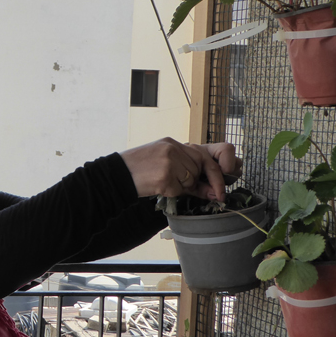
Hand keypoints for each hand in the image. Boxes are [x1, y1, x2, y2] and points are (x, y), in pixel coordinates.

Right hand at [119, 139, 241, 201]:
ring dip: (181, 187)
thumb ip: (187, 172)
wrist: (115, 175)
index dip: (216, 171)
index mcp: (172, 143)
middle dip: (199, 181)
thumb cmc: (138, 171)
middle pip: (201, 167)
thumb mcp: (163, 164)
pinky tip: (156, 186)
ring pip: (191, 180)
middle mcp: (172, 148)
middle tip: (187, 187)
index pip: (203, 154)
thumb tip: (214, 191)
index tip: (220, 187)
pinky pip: (179, 190)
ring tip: (161, 181)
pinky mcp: (164, 176)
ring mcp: (169, 161)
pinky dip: (170, 192)